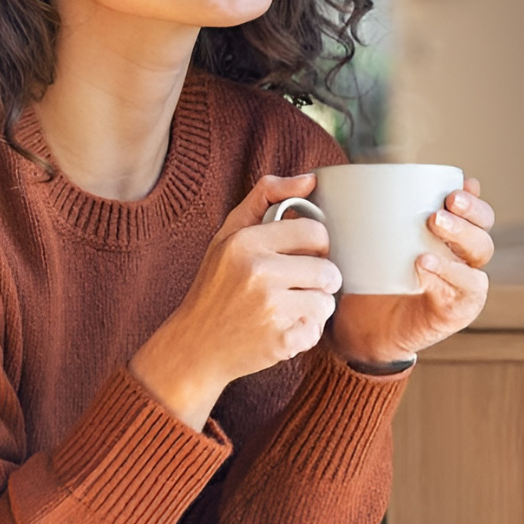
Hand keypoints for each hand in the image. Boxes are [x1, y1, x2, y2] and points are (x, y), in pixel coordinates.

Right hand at [130, 174, 341, 429]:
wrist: (194, 344)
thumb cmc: (215, 285)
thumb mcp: (228, 235)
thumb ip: (265, 198)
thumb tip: (310, 179)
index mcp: (245, 242)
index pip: (315, 233)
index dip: (316, 246)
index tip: (303, 256)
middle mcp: (258, 272)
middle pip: (328, 270)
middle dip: (320, 279)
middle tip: (298, 285)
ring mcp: (270, 309)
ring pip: (326, 301)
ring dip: (314, 306)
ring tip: (288, 307)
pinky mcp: (281, 340)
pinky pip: (318, 330)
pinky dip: (305, 332)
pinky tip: (281, 329)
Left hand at [329, 177, 494, 366]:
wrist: (361, 328)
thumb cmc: (363, 276)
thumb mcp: (358, 241)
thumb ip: (346, 212)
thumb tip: (312, 181)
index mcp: (444, 234)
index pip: (471, 210)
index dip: (471, 197)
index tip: (455, 186)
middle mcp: (460, 255)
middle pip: (482, 227)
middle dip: (468, 212)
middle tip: (439, 206)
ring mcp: (463, 282)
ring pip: (480, 252)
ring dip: (460, 235)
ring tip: (433, 225)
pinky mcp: (458, 307)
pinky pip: (466, 288)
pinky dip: (449, 273)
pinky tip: (425, 263)